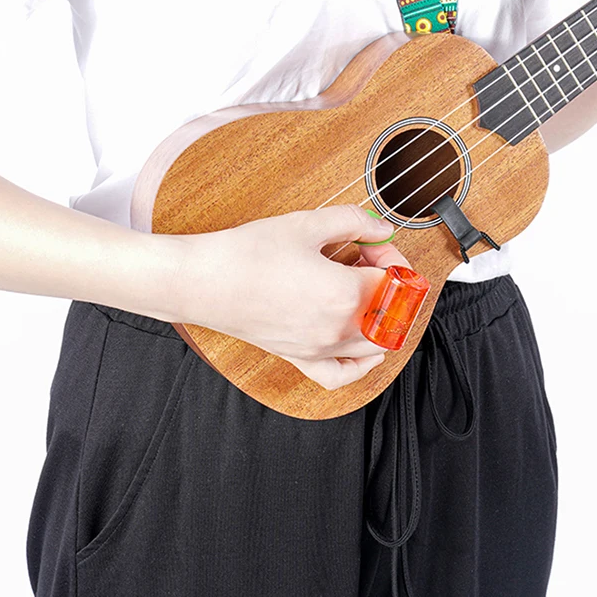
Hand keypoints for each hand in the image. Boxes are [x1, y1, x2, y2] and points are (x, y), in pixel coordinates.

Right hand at [165, 204, 412, 389]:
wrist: (202, 281)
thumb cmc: (247, 254)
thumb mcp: (307, 224)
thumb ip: (354, 222)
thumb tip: (383, 228)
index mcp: (344, 295)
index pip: (394, 280)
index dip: (390, 256)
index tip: (371, 242)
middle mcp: (336, 329)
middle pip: (393, 312)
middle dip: (390, 282)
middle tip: (366, 258)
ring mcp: (318, 348)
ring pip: (376, 344)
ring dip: (382, 314)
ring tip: (359, 286)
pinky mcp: (299, 356)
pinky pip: (341, 374)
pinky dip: (361, 363)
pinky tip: (362, 345)